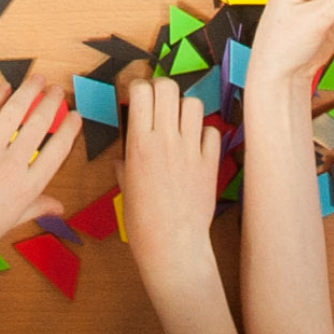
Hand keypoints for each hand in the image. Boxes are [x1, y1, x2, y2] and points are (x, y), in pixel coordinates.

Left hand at [0, 75, 80, 281]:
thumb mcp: (10, 223)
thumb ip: (36, 208)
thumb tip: (59, 206)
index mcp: (26, 189)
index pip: (58, 151)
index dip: (70, 129)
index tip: (75, 116)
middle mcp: (10, 168)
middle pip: (38, 124)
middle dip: (51, 102)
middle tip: (56, 90)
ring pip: (13, 113)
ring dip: (27, 91)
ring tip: (36, 79)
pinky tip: (4, 88)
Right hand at [120, 77, 222, 303]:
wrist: (172, 246)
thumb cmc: (142, 222)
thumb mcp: (125, 189)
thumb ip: (124, 166)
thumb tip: (121, 159)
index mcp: (139, 144)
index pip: (142, 91)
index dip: (139, 88)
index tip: (138, 95)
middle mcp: (166, 140)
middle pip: (168, 87)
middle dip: (162, 89)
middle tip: (159, 103)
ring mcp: (191, 149)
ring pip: (193, 103)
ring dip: (185, 109)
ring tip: (179, 124)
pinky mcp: (211, 162)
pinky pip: (212, 131)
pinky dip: (205, 134)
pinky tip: (197, 146)